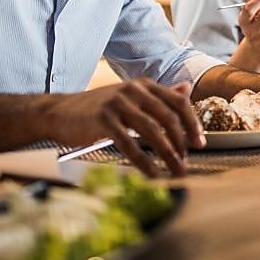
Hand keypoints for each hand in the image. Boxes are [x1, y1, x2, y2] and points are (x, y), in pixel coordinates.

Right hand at [49, 80, 202, 177]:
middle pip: (168, 117)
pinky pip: (129, 143)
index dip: (192, 123)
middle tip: (187, 162)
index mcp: (144, 85)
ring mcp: (118, 103)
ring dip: (168, 154)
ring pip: (152, 131)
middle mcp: (134, 90)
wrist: (59, 113)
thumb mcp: (130, 97)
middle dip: (182, 143)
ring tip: (176, 171)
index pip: (178, 102)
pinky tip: (152, 174)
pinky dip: (143, 161)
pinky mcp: (103, 119)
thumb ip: (158, 96)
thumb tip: (187, 89)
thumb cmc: (97, 110)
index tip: (200, 143)